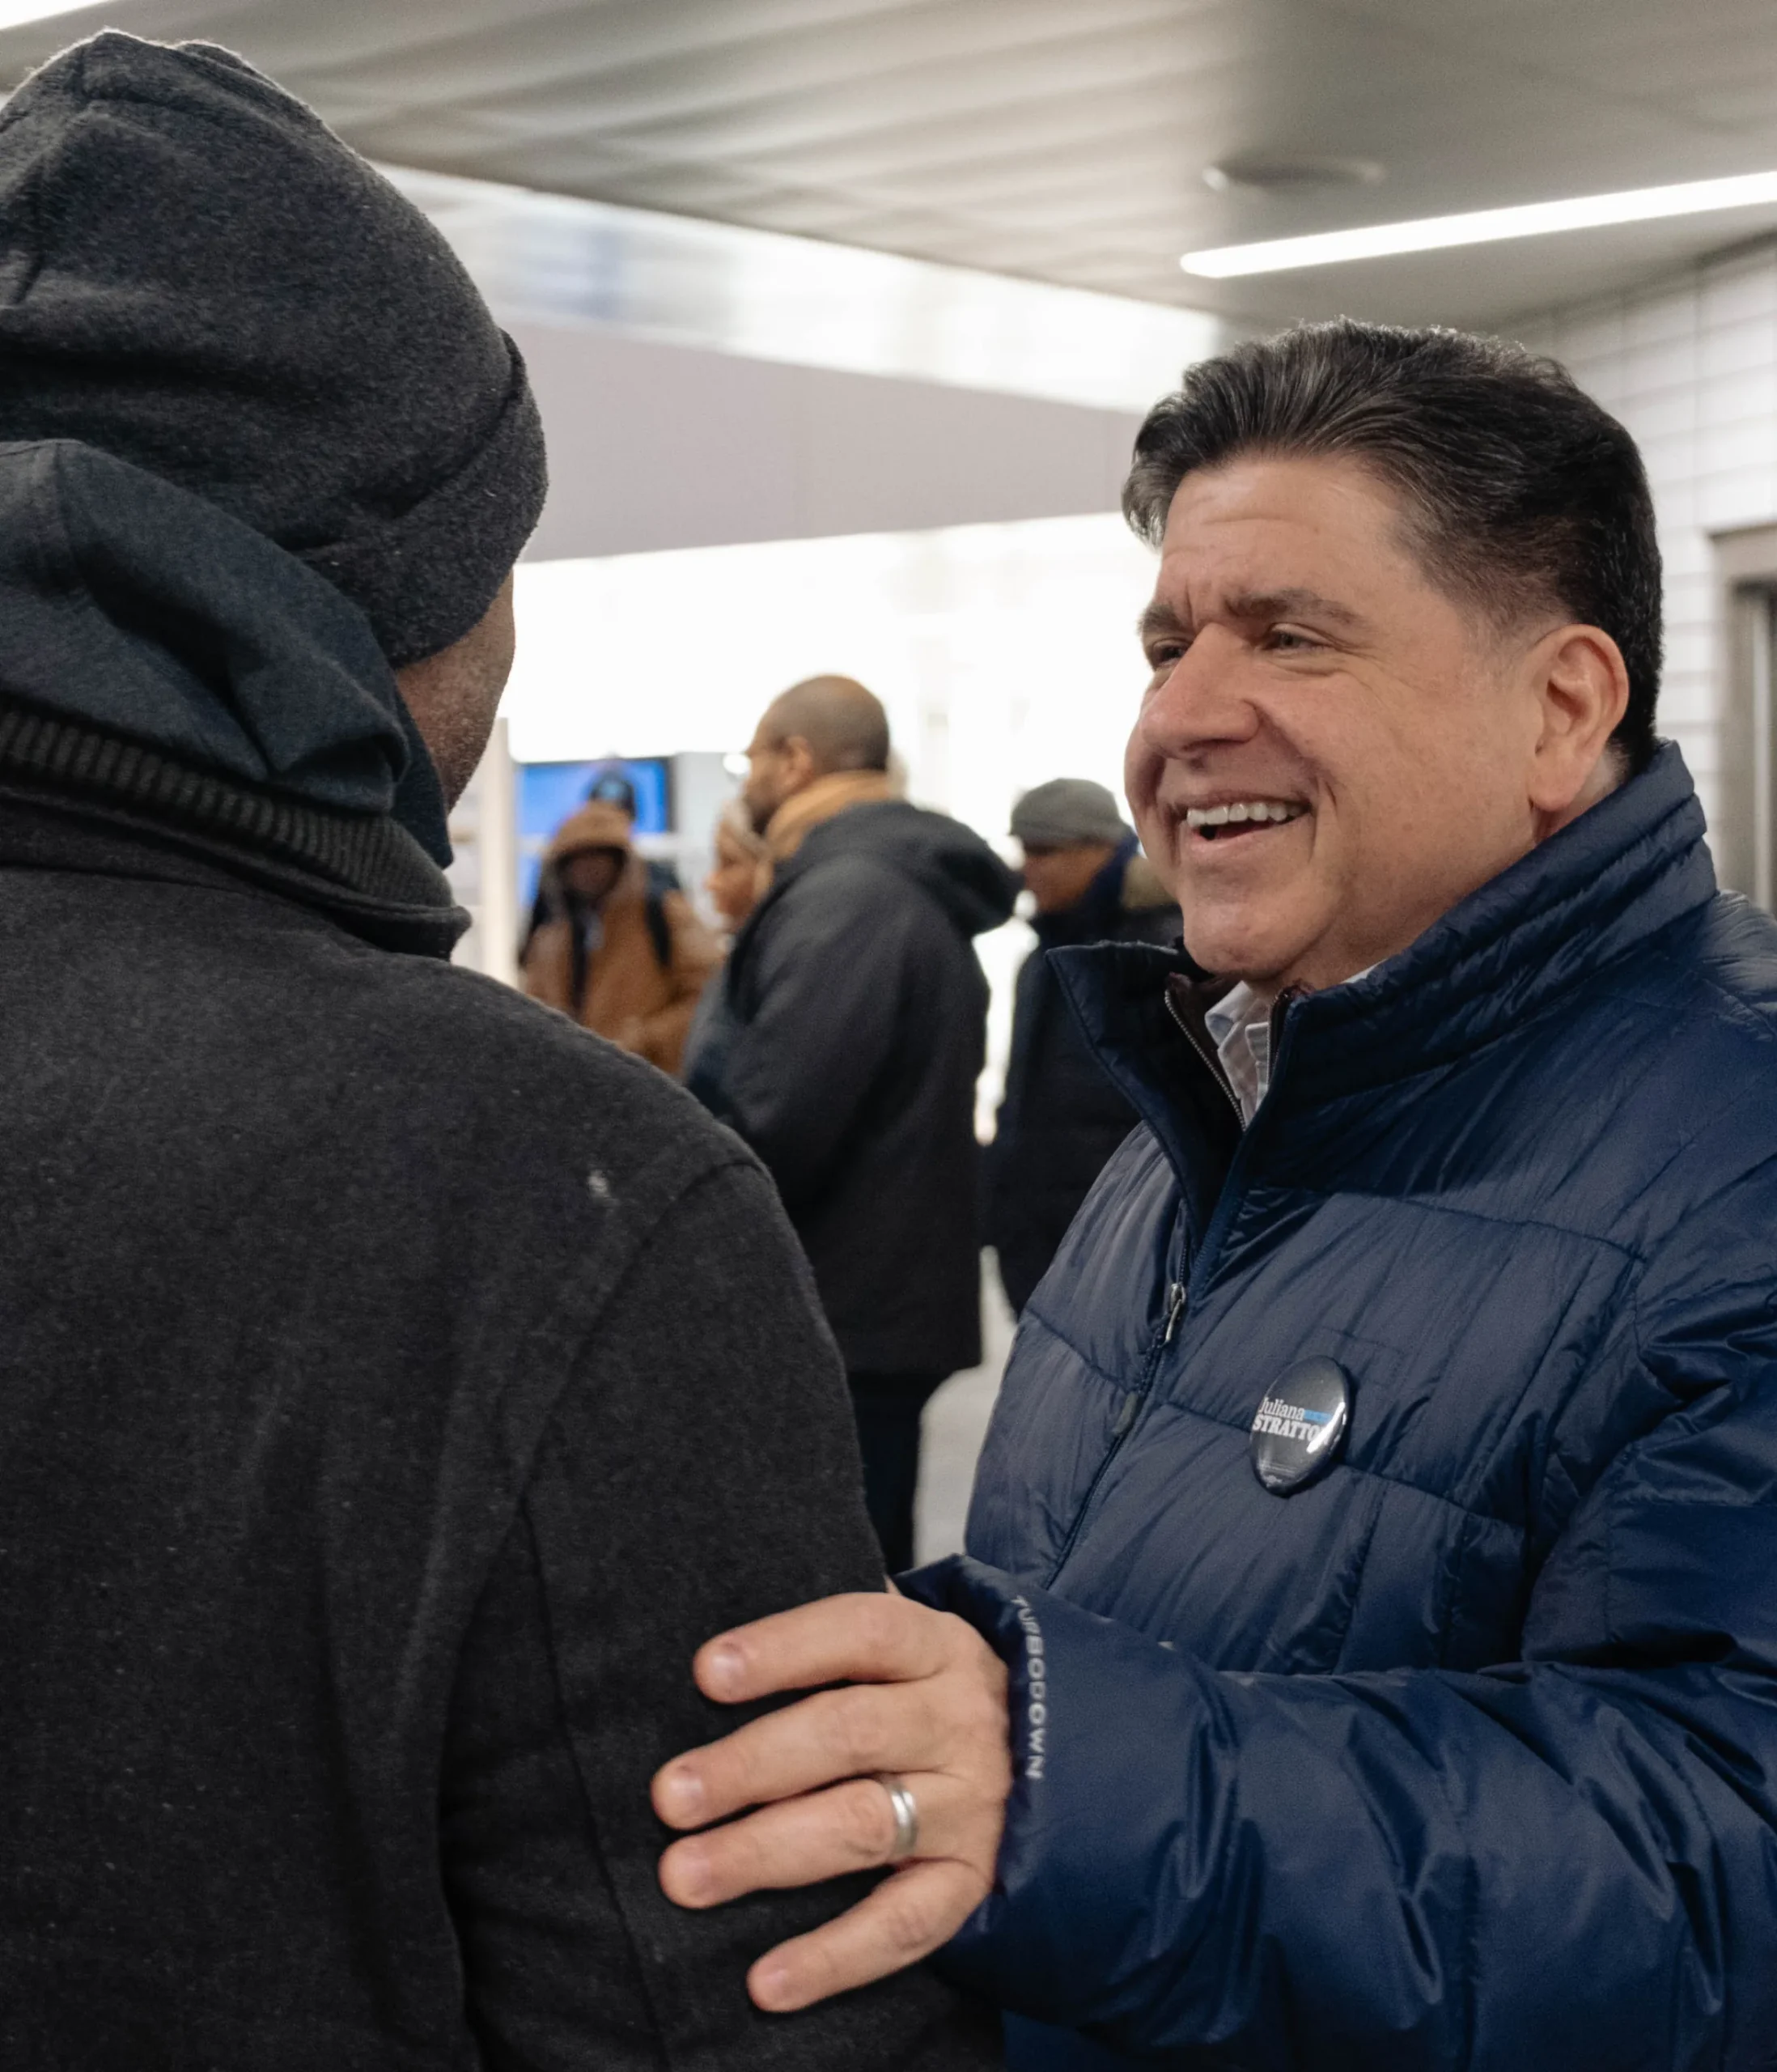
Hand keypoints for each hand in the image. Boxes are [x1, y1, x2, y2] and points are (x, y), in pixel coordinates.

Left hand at [651, 1591, 1011, 2010]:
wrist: (1068, 1757)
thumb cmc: (937, 1693)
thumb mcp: (911, 1643)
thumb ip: (834, 1638)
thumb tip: (720, 1654)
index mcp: (936, 1647)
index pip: (861, 1631)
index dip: (784, 1649)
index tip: (706, 1672)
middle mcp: (958, 1721)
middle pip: (850, 1734)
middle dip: (751, 1764)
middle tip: (671, 1796)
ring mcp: (972, 1807)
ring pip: (863, 1826)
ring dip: (766, 1853)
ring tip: (687, 1875)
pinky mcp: (974, 1883)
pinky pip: (905, 1925)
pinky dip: (834, 1957)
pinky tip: (767, 1980)